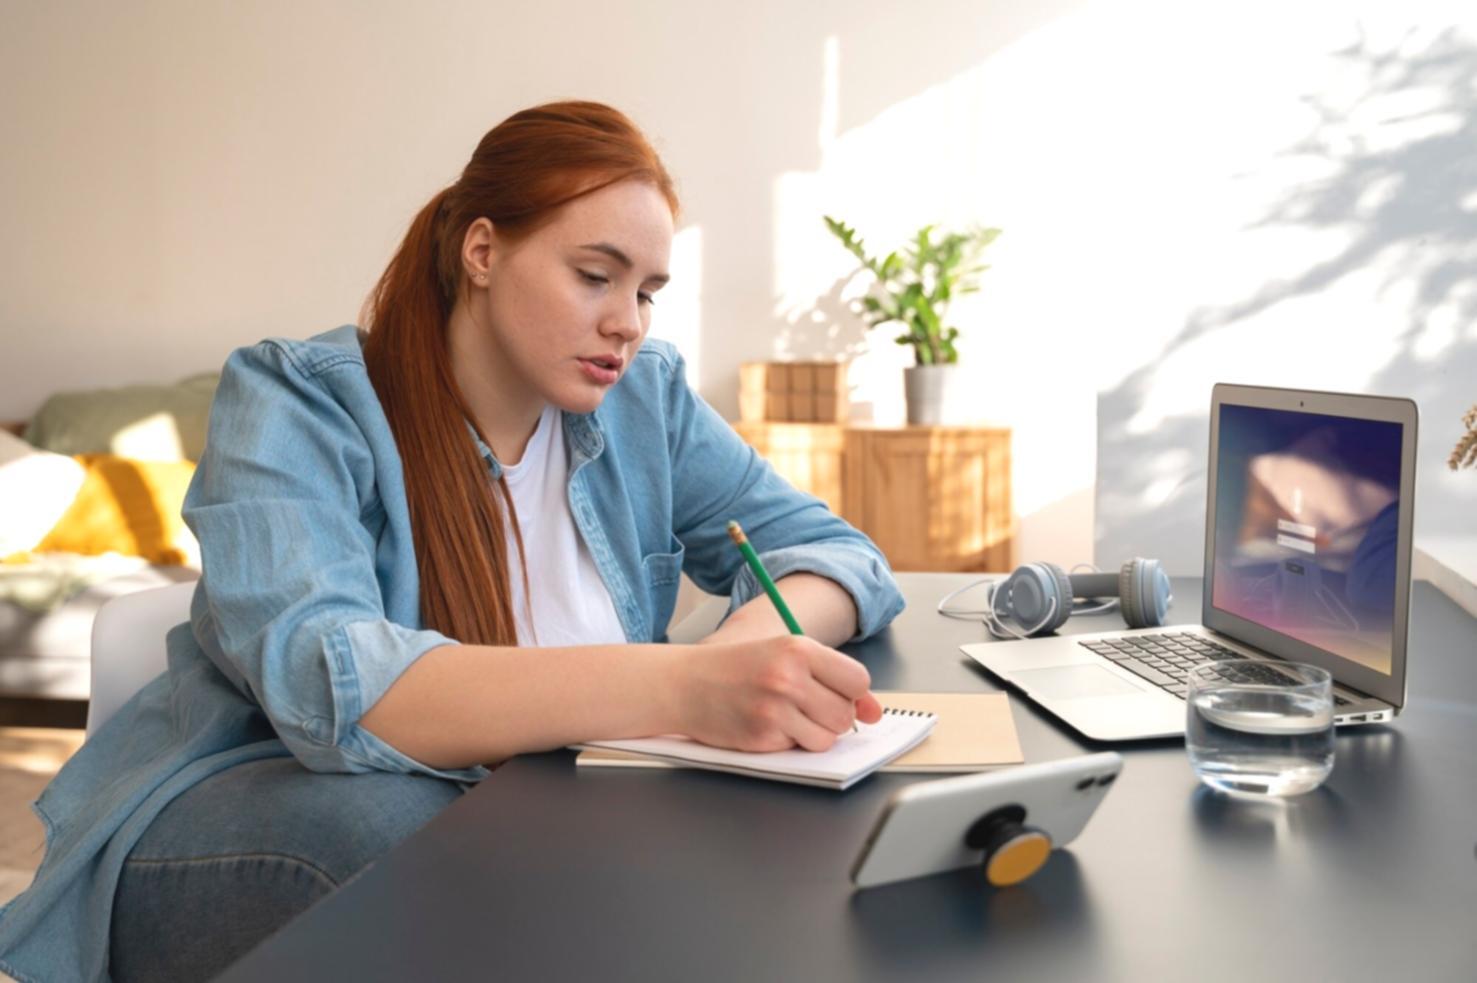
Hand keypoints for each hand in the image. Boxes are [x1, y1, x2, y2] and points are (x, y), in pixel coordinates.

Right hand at [670, 635, 882, 752]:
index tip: (835, 692)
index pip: (858, 680)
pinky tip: (766, 725)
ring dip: (813, 734)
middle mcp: (788, 678)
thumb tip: (874, 711)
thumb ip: (833, 679)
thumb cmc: (736, 668)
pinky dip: (788, 743)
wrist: (684, 684)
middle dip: (832, 716)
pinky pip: (798, 750)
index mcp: (798, 648)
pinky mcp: (762, 738)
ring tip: (786, 716)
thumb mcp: (785, 656)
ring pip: (827, 738)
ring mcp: (774, 710)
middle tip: (803, 705)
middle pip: (845, 714)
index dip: (851, 692)